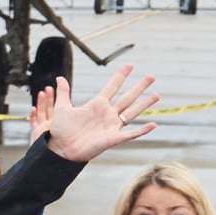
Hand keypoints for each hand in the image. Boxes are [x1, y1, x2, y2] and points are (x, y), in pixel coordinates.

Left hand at [34, 65, 158, 162]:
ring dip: (144, 104)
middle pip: (127, 97)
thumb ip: (63, 92)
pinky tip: (153, 125)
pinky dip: (141, 130)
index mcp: (96, 104)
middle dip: (139, 87)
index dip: (121, 76)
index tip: (130, 65)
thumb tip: (59, 78)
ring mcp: (111, 126)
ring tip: (156, 95)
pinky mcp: (112, 138)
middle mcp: (107, 113)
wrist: (61, 149)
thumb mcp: (62, 108)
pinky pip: (130, 134)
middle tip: (151, 76)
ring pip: (132, 112)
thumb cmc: (61, 130)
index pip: (112, 86)